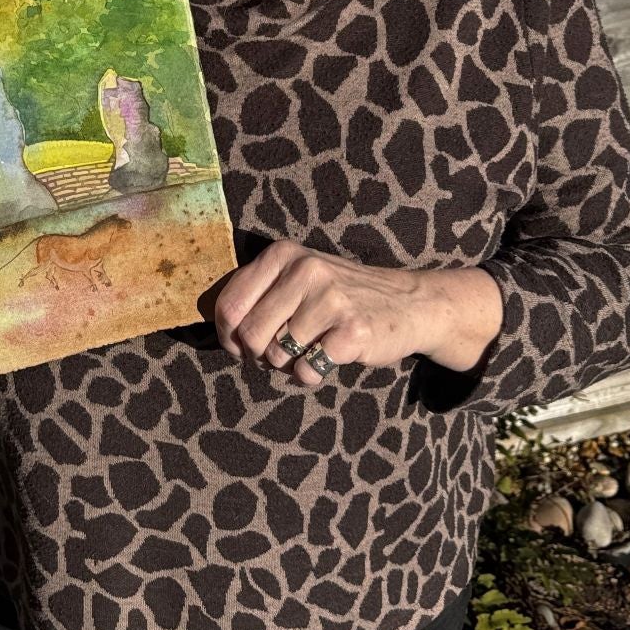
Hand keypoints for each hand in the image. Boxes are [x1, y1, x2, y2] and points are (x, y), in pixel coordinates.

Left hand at [212, 240, 502, 384]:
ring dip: (289, 364)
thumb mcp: (297, 278)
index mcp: (283, 255)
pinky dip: (312, 374)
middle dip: (259, 355)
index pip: (229, 305)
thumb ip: (258, 294)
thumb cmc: (340, 296)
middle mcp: (305, 270)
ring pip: (277, 356)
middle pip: (250, 335)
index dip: (227, 336)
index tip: (238, 348)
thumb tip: (220, 332)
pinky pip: (306, 371)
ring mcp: (330, 299)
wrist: (409, 302)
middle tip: (280, 353)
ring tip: (311, 348)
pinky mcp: (352, 331)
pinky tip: (329, 357)